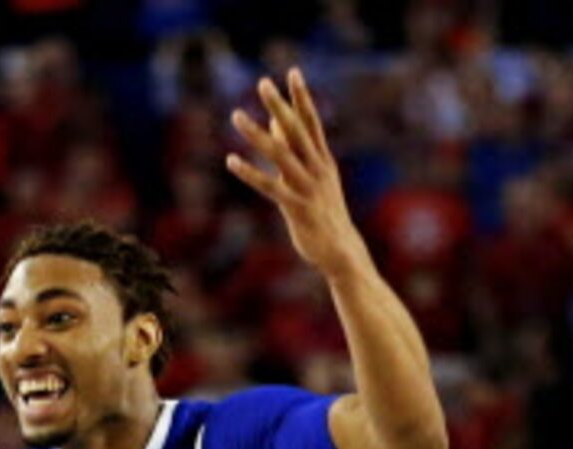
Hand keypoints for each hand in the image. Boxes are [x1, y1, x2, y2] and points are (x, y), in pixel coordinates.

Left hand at [228, 69, 366, 276]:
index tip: (293, 72)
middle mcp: (317, 168)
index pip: (312, 121)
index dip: (302, 97)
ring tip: (236, 116)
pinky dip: (250, 173)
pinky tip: (231, 161)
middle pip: (297, 130)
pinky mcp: (297, 208)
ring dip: (256, 134)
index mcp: (323, 159)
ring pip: (280, 154)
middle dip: (280, 105)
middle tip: (263, 82)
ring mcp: (308, 187)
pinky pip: (269, 187)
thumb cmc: (324, 211)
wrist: (341, 251)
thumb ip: (296, 151)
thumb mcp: (315, 178)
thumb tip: (279, 123)